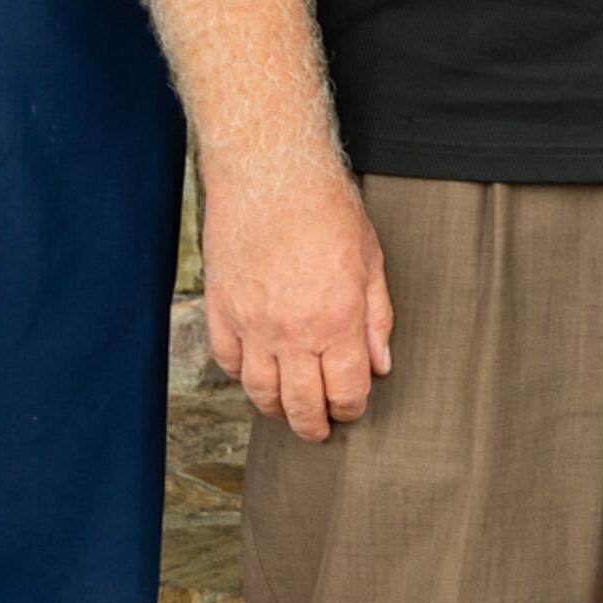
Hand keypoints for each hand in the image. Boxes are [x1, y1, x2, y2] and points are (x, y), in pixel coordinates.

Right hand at [201, 160, 392, 443]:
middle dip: (314, 425)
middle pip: (301, 404)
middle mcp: (293, 332)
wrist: (270, 172)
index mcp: (337, 320)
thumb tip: (380, 363)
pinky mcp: (222, 309)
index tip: (352, 407)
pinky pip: (228, 361)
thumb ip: (377, 316)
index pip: (345, 391)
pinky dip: (241, 375)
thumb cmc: (325, 207)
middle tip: (319, 429)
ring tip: (287, 413)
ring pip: (260, 392)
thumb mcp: (371, 258)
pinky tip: (255, 373)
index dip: (351, 407)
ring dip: (276, 410)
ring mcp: (252, 324)